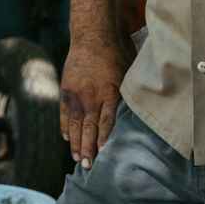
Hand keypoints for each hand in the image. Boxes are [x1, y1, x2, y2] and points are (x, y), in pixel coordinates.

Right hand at [58, 33, 132, 169]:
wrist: (92, 36)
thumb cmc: (117, 53)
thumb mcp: (129, 73)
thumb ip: (130, 94)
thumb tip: (140, 111)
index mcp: (109, 93)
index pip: (106, 122)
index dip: (104, 140)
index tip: (103, 155)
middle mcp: (91, 97)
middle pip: (89, 128)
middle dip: (88, 149)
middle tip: (87, 167)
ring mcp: (76, 94)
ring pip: (75, 124)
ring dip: (75, 143)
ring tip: (76, 159)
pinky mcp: (67, 90)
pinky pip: (65, 113)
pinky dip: (66, 126)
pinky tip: (67, 137)